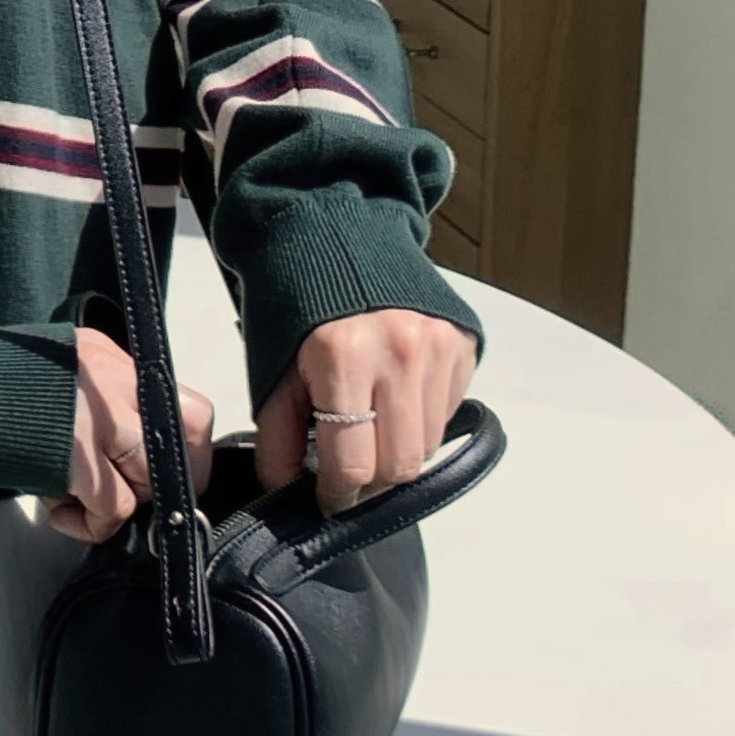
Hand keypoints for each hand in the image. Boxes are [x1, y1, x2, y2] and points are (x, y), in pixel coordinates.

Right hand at [47, 328, 215, 543]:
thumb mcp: (51, 377)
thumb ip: (94, 399)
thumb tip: (129, 449)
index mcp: (102, 355)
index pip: (173, 396)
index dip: (175, 441)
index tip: (151, 468)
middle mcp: (108, 376)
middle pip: (189, 428)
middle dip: (173, 473)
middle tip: (134, 493)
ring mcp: (96, 414)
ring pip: (152, 476)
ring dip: (119, 502)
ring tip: (72, 497)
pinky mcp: (77, 454)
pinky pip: (114, 508)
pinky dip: (90, 523)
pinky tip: (56, 509)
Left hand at [254, 311, 478, 514]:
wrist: (335, 236)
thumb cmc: (295, 305)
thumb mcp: (272, 371)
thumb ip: (277, 438)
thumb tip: (286, 492)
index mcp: (344, 357)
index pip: (354, 464)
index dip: (337, 494)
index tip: (327, 500)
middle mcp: (401, 352)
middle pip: (400, 465)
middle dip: (370, 481)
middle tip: (347, 471)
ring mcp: (438, 346)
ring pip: (428, 445)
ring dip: (396, 452)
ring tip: (369, 428)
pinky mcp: (462, 343)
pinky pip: (447, 412)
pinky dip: (420, 421)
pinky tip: (393, 397)